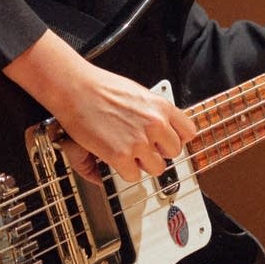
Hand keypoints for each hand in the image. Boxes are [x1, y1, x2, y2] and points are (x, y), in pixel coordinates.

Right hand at [4, 31, 197, 185]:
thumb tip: (162, 130)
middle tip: (143, 147)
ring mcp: (139, 141)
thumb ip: (154, 113)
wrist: (76, 89)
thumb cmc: (100, 87)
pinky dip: (124, 171)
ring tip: (127, 152)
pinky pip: (134, 176)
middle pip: (173, 153)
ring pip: (157, 168)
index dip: (175, 138)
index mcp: (161, 107)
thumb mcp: (138, 93)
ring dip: (142, 164)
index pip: (189, 132)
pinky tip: (115, 157)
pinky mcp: (121, 155)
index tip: (167, 141)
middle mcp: (155, 124)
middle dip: (158, 152)